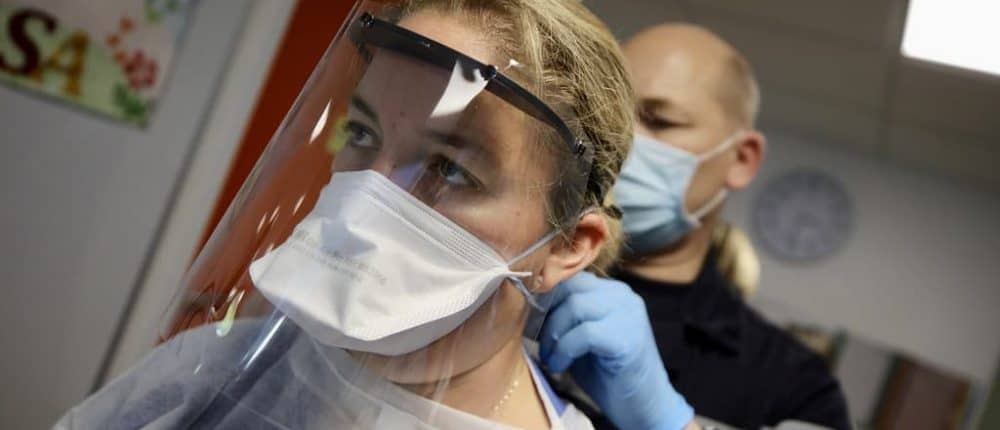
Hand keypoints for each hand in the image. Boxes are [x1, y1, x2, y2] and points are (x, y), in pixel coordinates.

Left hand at [540, 272, 693, 429]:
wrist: (643, 404)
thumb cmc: (607, 373)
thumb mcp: (580, 336)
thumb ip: (564, 316)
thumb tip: (527, 303)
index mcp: (611, 290)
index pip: (570, 277)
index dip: (544, 298)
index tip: (529, 322)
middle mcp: (622, 295)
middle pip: (569, 287)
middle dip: (545, 315)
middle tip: (537, 340)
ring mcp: (627, 314)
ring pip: (575, 307)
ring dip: (553, 335)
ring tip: (550, 357)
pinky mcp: (626, 337)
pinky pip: (584, 333)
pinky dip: (564, 350)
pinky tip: (559, 365)